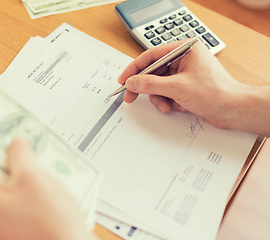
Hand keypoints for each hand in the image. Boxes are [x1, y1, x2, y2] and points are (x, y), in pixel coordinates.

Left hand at [0, 139, 97, 239]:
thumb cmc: (50, 219)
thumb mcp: (33, 177)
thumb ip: (21, 156)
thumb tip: (16, 145)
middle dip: (11, 161)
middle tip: (22, 148)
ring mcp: (7, 222)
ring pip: (11, 188)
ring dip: (23, 174)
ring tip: (37, 164)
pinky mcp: (22, 224)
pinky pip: (22, 199)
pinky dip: (31, 188)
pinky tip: (45, 182)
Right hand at [118, 40, 269, 135]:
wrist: (233, 110)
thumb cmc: (216, 93)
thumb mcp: (177, 88)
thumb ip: (150, 84)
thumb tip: (132, 82)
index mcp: (184, 49)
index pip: (152, 56)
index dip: (135, 68)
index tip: (124, 79)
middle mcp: (183, 59)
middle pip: (154, 72)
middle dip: (145, 87)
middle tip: (130, 96)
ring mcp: (184, 74)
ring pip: (159, 85)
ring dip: (160, 98)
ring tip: (167, 105)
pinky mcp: (185, 86)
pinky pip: (167, 92)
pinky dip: (168, 101)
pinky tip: (177, 107)